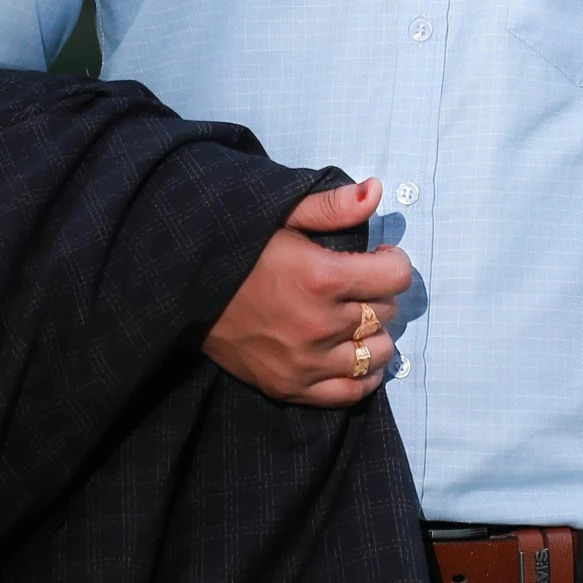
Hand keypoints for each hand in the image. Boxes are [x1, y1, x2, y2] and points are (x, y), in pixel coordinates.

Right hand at [202, 176, 412, 406]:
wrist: (187, 290)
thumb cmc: (238, 246)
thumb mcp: (282, 214)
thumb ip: (332, 205)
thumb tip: (378, 190)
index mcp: (321, 277)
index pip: (396, 276)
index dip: (393, 262)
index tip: (380, 256)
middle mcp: (320, 325)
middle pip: (385, 312)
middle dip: (379, 293)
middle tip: (359, 284)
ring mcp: (307, 363)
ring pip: (377, 353)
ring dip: (374, 333)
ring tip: (355, 318)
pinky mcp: (291, 388)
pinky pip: (352, 392)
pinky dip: (364, 375)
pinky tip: (354, 354)